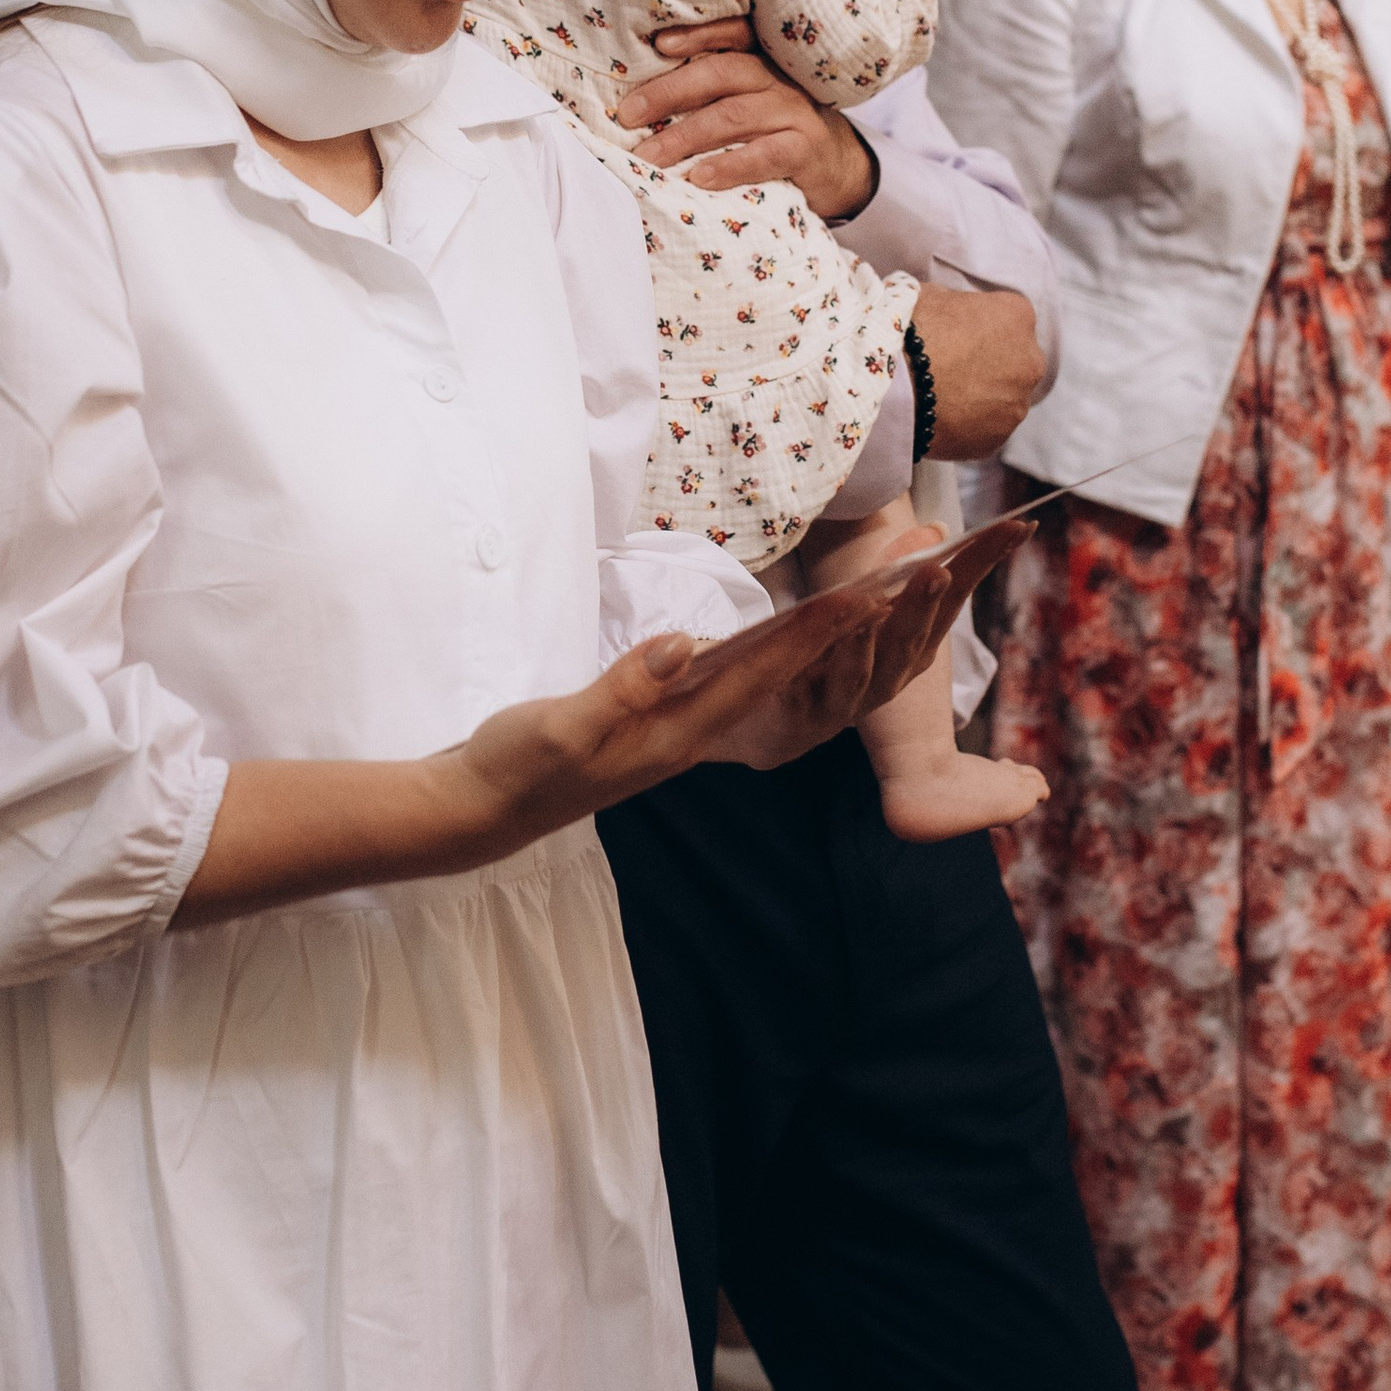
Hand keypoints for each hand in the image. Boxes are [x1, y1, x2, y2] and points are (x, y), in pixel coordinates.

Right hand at [448, 576, 905, 836]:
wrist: (490, 807)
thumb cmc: (517, 767)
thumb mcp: (559, 727)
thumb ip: (619, 689)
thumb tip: (681, 646)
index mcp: (678, 731)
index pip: (760, 674)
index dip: (813, 633)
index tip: (863, 593)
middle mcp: (696, 730)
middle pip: (786, 675)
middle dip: (843, 632)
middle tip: (900, 583)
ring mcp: (683, 725)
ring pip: (771, 676)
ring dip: (825, 637)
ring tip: (878, 592)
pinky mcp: (667, 717)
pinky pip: (741, 678)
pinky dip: (781, 647)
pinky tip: (801, 625)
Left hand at [613, 18, 875, 216]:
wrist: (838, 167)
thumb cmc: (775, 129)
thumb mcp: (750, 99)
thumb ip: (712, 89)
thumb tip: (640, 98)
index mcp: (763, 58)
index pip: (734, 33)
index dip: (699, 34)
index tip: (659, 45)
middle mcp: (780, 78)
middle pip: (723, 73)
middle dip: (670, 92)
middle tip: (628, 115)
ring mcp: (796, 112)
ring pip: (735, 116)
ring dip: (685, 136)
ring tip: (649, 157)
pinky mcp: (806, 150)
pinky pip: (766, 155)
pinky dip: (730, 166)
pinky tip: (699, 178)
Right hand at [908, 286, 1046, 457]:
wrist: (890, 386)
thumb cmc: (908, 332)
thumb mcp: (931, 296)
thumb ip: (955, 304)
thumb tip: (952, 313)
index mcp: (1017, 316)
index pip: (1009, 318)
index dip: (980, 327)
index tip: (957, 335)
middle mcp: (1029, 361)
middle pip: (1014, 361)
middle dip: (989, 364)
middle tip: (950, 368)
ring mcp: (1016, 404)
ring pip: (1003, 399)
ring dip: (981, 398)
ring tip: (942, 398)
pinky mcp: (998, 439)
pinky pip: (986, 430)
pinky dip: (969, 426)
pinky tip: (942, 420)